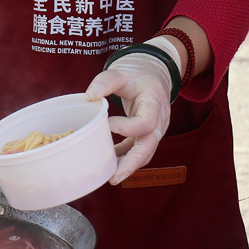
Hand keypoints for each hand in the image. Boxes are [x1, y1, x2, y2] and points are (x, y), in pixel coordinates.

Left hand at [85, 37, 180, 184]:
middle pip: (150, 146)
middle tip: (114, 177)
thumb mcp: (120, 71)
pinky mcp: (148, 133)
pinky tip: (110, 161)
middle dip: (132, 163)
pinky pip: (139, 149)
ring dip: (128, 164)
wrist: (154, 72)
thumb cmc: (137, 71)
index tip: (108, 123)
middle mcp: (159, 119)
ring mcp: (156, 128)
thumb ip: (104, 82)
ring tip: (109, 176)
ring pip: (146, 152)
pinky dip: (126, 156)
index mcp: (154, 102)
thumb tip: (89, 97)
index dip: (128, 128)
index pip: (146, 123)